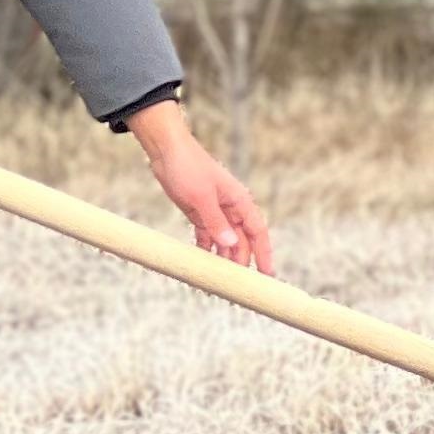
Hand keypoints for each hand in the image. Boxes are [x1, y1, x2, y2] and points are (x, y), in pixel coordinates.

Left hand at [127, 99, 273, 271]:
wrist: (166, 149)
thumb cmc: (187, 166)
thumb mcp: (201, 197)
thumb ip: (215, 221)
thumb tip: (230, 243)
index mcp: (238, 201)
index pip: (257, 231)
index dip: (264, 253)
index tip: (267, 273)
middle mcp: (230, 208)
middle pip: (241, 240)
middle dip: (240, 262)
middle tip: (236, 284)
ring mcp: (215, 211)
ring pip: (225, 241)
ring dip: (223, 258)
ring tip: (219, 279)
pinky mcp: (199, 213)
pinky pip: (207, 236)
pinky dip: (207, 250)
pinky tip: (203, 263)